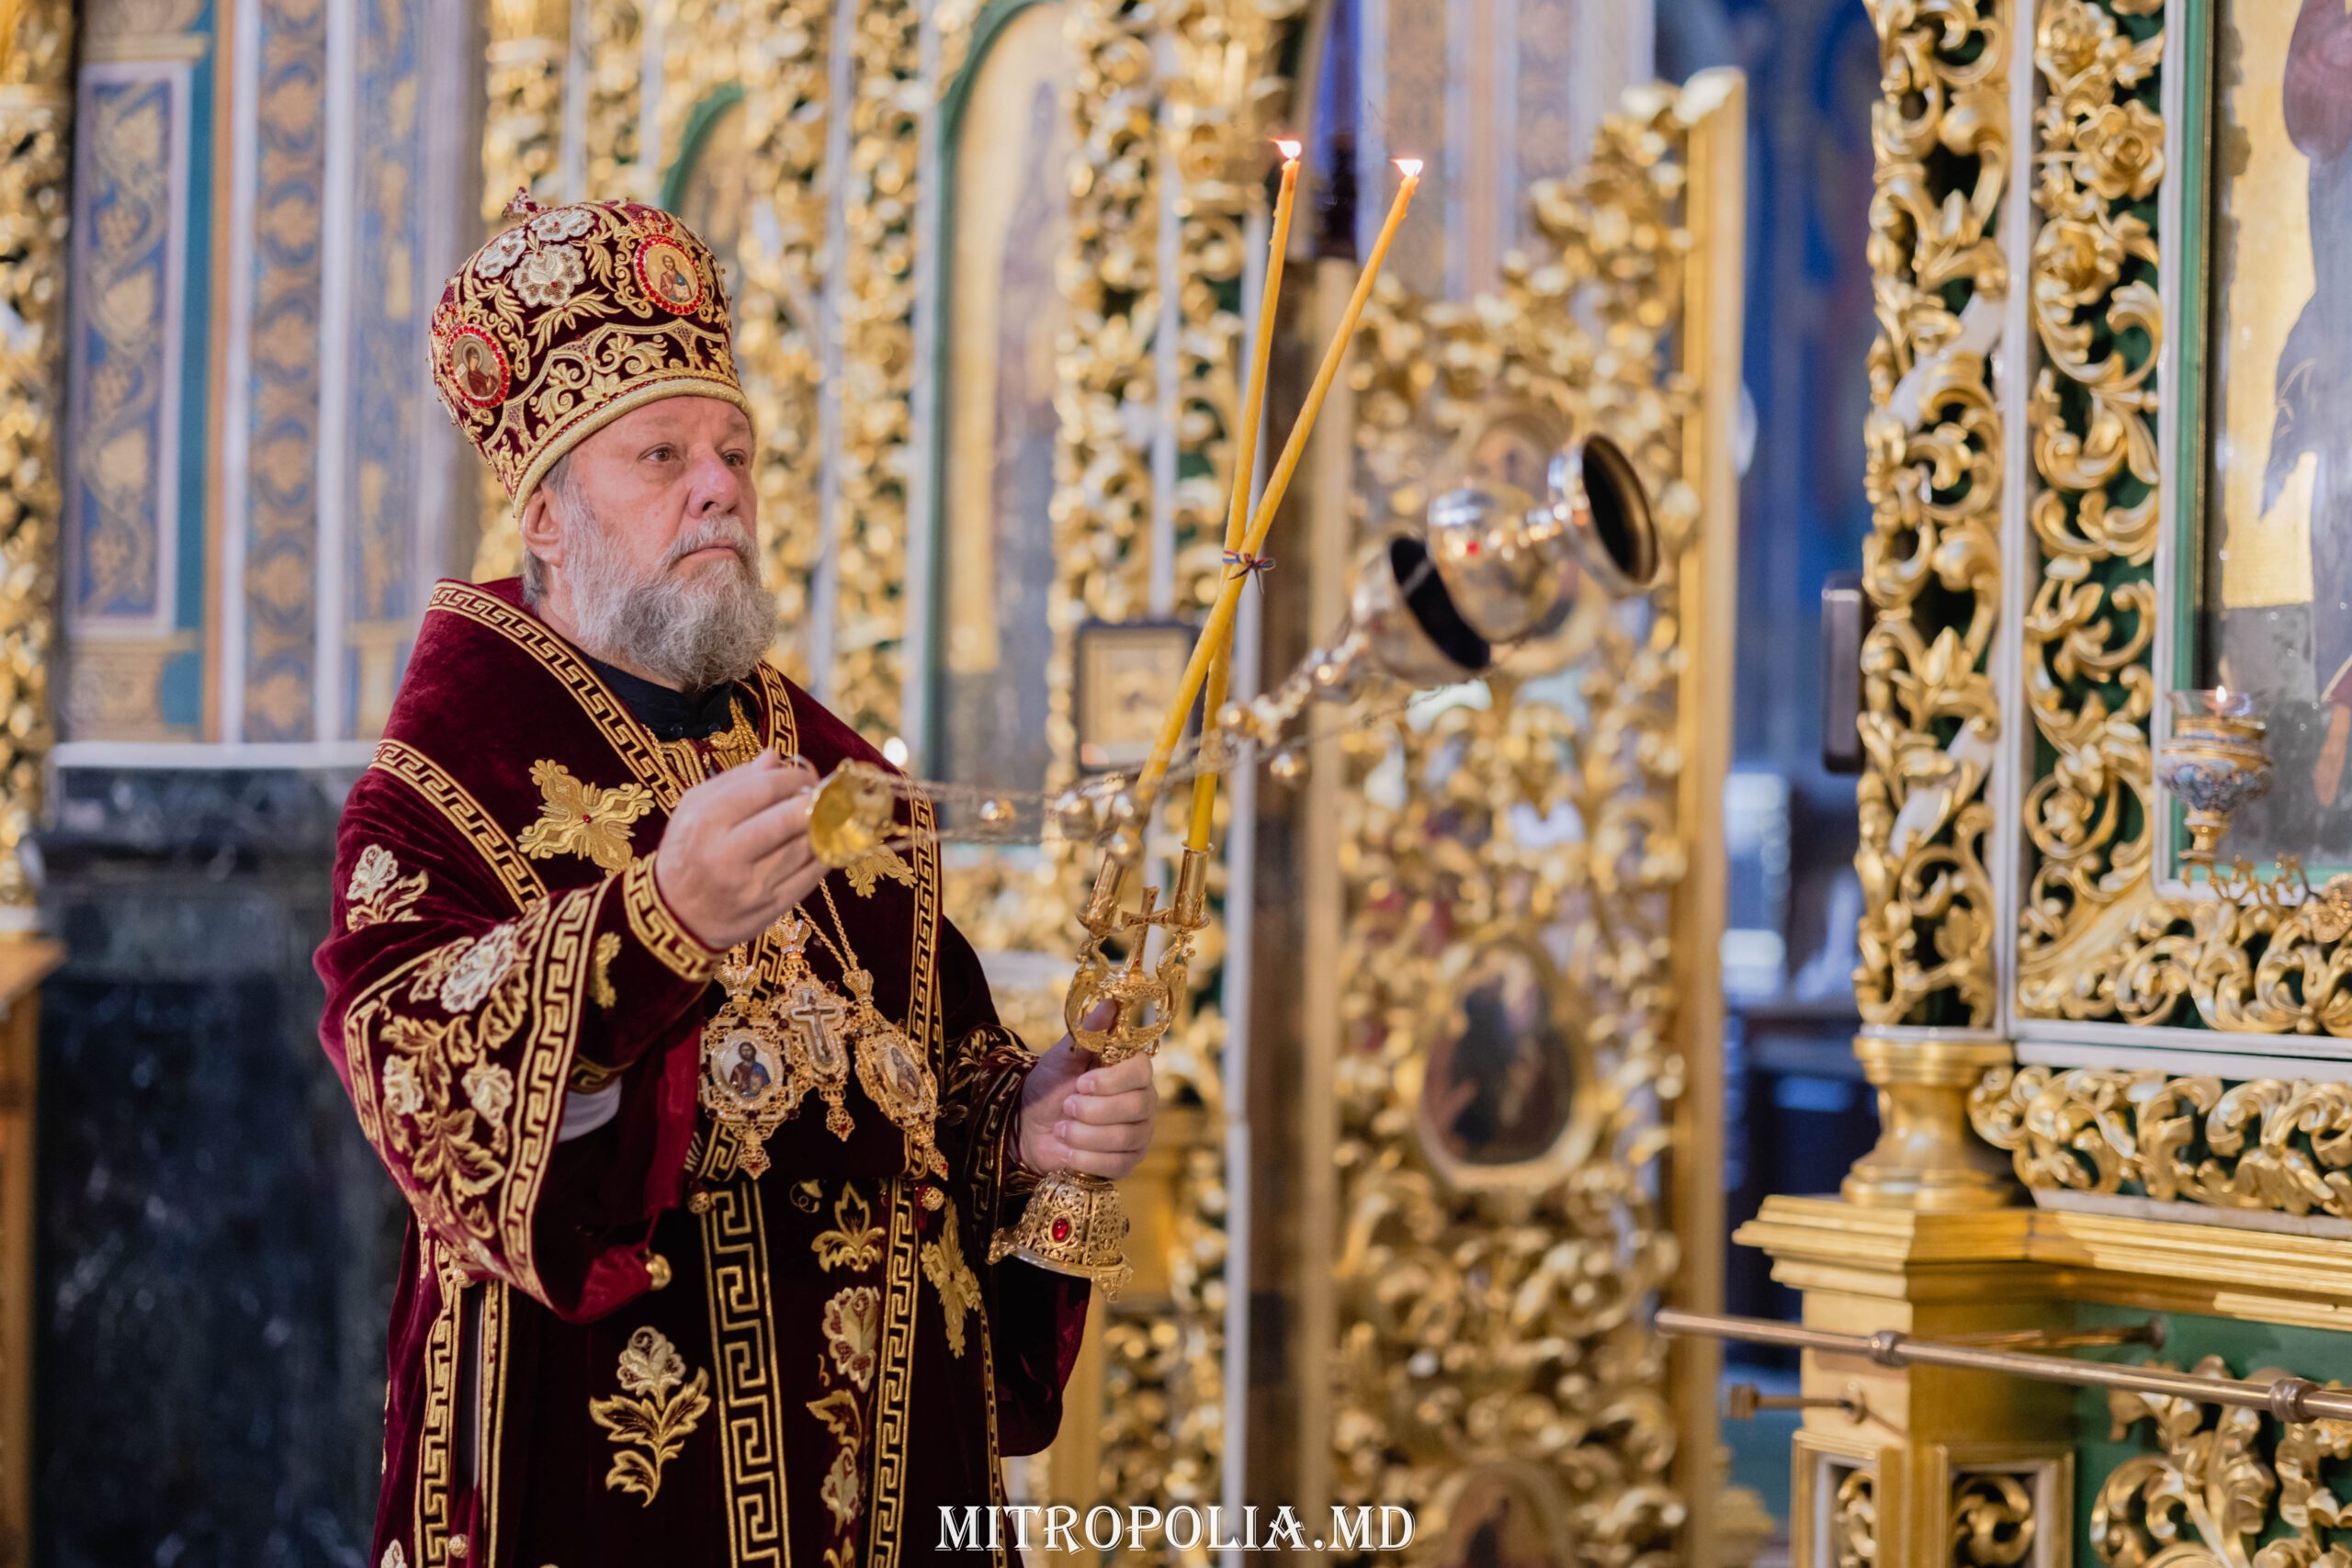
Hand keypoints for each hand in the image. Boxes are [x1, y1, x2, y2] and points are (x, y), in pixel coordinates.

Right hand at [652, 750, 825, 948]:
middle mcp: (728, 854)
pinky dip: (825, 854)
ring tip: (827, 815)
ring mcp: (753, 885)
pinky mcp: (772, 908)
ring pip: (806, 847)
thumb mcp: (694, 808)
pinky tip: (826, 842)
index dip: (794, 776)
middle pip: (790, 818)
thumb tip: (774, 756)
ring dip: (825, 826)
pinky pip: (812, 876)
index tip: (805, 774)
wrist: (676, 914)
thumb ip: (734, 780)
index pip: (765, 788)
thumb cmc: (687, 851)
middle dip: (815, 801)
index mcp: (706, 821)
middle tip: (823, 794)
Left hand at [1015, 1011, 1157, 1179]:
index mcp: (1130, 1071)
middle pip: (1136, 1106)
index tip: (1081, 1082)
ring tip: (1060, 1129)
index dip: (1112, 1079)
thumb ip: (1088, 1032)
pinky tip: (1066, 1151)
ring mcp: (1138, 1134)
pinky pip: (1116, 1165)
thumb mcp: (1063, 1056)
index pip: (1142, 1070)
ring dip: (1083, 1134)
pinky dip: (1085, 1157)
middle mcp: (1142, 1101)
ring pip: (1124, 1137)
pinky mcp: (1127, 1162)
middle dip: (1093, 1110)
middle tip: (1067, 1106)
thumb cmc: (1050, 1087)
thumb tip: (1111, 1002)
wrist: (1028, 1127)